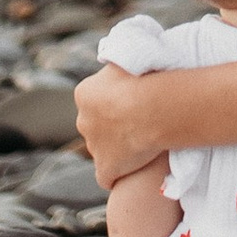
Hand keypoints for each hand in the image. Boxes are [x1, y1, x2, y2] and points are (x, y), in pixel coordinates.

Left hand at [73, 65, 162, 190]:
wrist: (153, 107)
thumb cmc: (144, 78)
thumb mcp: (124, 60)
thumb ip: (113, 67)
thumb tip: (113, 66)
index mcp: (84, 94)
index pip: (95, 101)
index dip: (115, 102)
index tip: (134, 102)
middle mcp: (83, 120)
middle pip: (96, 125)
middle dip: (112, 125)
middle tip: (139, 122)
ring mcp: (93, 147)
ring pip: (102, 149)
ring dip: (117, 148)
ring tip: (142, 143)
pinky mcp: (105, 169)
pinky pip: (107, 176)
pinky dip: (116, 174)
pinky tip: (131, 170)